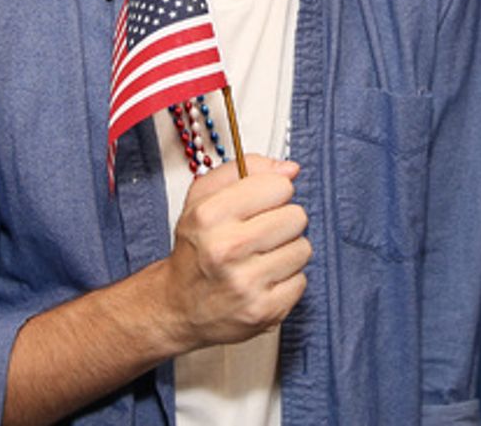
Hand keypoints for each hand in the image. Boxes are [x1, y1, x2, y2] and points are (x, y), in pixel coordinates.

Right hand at [159, 155, 310, 349]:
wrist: (178, 306)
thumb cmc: (195, 250)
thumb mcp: (203, 198)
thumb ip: (245, 169)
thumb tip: (290, 169)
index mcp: (210, 216)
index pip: (279, 186)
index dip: (273, 192)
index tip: (261, 203)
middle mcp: (227, 249)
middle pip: (296, 217)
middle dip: (282, 221)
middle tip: (261, 232)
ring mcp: (246, 283)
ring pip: (303, 248)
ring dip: (287, 251)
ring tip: (262, 257)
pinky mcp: (264, 311)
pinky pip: (302, 280)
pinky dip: (287, 280)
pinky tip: (264, 279)